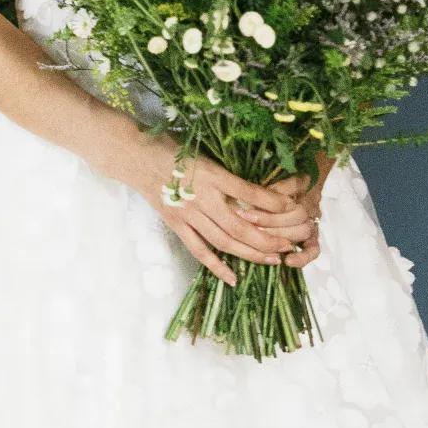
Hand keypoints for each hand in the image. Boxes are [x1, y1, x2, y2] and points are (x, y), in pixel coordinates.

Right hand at [110, 125, 320, 287]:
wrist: (137, 157)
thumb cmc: (172, 149)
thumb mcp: (204, 152)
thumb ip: (227, 172)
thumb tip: (256, 188)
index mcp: (212, 174)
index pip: (248, 192)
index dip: (272, 202)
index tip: (291, 207)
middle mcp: (202, 196)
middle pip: (240, 225)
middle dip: (268, 238)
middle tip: (288, 246)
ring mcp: (188, 213)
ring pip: (224, 241)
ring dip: (250, 254)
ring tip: (272, 261)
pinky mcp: (177, 225)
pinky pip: (199, 250)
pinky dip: (217, 266)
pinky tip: (233, 278)